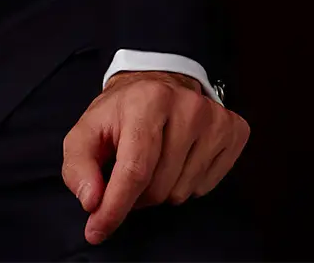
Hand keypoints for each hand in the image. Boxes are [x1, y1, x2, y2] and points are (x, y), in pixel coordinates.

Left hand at [61, 70, 248, 245]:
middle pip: (158, 188)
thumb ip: (78, 167)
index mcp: (146, 101)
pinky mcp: (234, 132)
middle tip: (130, 173)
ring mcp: (215, 119)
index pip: (134, 170)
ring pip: (182, 193)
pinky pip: (205, 187)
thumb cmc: (122, 113)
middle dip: (137, 195)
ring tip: (154, 163)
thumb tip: (92, 201)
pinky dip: (186, 184)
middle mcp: (187, 107)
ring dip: (162, 190)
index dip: (114, 208)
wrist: (159, 84)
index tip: (97, 231)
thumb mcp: (87, 132)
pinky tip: (179, 160)